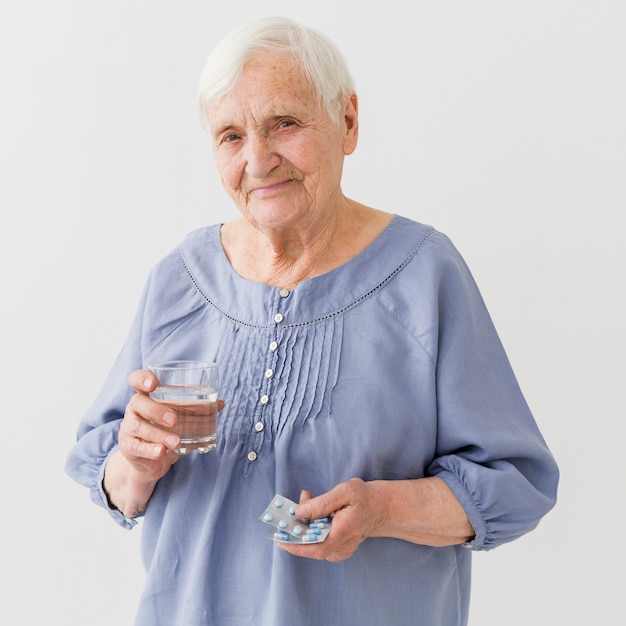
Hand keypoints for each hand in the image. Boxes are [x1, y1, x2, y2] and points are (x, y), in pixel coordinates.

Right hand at [105, 369, 224, 516]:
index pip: (136, 380)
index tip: (153, 383)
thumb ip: (198, 407)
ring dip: (159, 434)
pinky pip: (136, 447)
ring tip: (176, 442)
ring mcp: (128, 428)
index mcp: (146, 395)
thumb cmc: (166, 430)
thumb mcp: (180, 416)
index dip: (142, 378)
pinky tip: (161, 452)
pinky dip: (150, 449)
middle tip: (175, 419)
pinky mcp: (128, 447)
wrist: (151, 460)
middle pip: (137, 402)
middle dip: (156, 410)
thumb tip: (221, 403)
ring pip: (138, 426)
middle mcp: (134, 409)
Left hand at [277, 478, 387, 561]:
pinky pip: (319, 545)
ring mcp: (342, 550)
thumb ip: (322, 502)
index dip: (297, 546)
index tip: (280, 539)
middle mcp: (344, 545)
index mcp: (345, 531)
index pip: (317, 547)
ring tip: (302, 509)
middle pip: (312, 548)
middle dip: (296, 533)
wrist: (381, 508)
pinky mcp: (340, 550)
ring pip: (315, 547)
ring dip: (303, 532)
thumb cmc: (364, 497)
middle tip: (286, 516)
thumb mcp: (345, 491)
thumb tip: (299, 511)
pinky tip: (311, 518)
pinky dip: (310, 534)